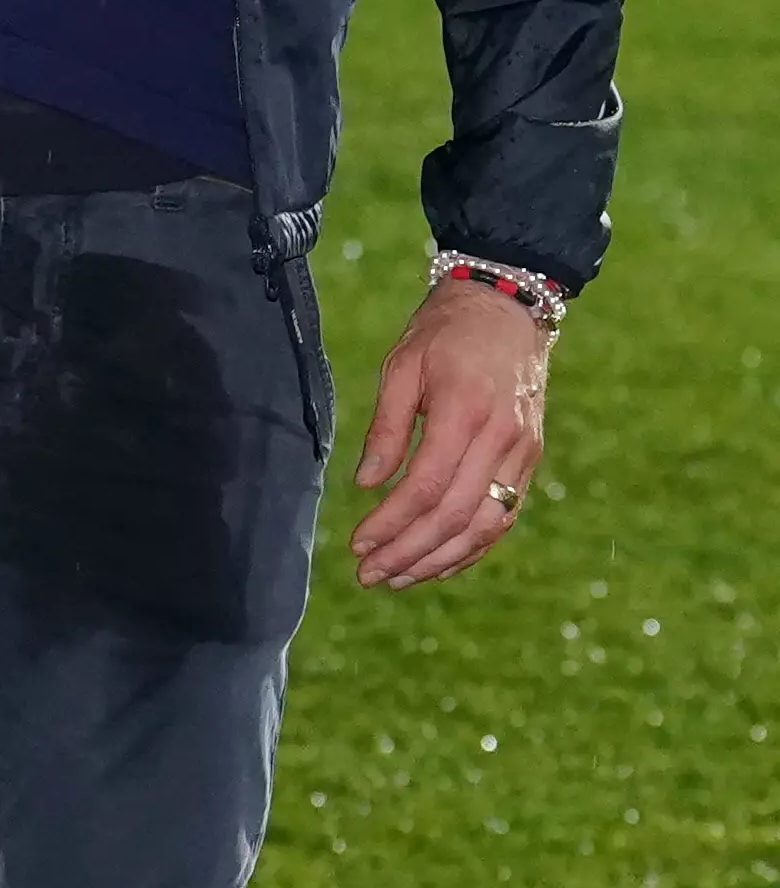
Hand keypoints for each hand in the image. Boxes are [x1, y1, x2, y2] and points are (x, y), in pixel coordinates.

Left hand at [350, 276, 552, 588]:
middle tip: (369, 576)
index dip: (391, 523)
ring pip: (485, 527)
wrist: (507, 309)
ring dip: (439, 560)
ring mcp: (522, 453)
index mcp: (465, 410)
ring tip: (397, 578)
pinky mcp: (530, 461)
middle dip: (409, 553)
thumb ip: (386, 427)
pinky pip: (503, 517)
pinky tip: (438, 561)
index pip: (427, 487)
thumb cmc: (444, 332)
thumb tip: (367, 485)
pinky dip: (470, 547)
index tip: (357, 545)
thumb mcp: (402, 365)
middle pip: (456, 516)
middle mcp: (501, 439)